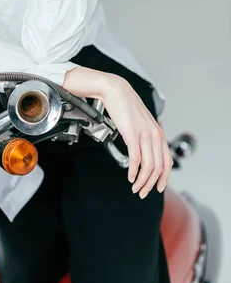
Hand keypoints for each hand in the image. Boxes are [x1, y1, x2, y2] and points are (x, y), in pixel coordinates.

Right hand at [63, 67, 173, 197]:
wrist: (115, 90)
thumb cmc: (125, 105)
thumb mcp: (141, 123)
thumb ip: (145, 136)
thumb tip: (142, 153)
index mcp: (159, 133)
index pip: (167, 162)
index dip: (163, 179)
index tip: (156, 188)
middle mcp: (155, 134)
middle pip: (158, 167)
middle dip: (151, 184)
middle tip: (142, 192)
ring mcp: (145, 134)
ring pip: (148, 166)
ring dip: (142, 181)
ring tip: (135, 187)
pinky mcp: (132, 134)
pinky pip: (136, 159)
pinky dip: (134, 172)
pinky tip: (130, 176)